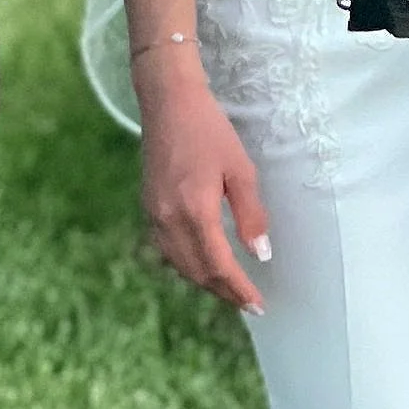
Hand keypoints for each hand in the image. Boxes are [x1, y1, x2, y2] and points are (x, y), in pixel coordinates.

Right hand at [137, 56, 272, 312]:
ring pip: (179, 264)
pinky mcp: (147, 208)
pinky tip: (202, 264)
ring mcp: (154, 215)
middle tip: (248, 303)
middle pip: (197, 271)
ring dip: (204, 281)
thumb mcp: (241, 170)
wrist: (168, 103)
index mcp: (194, 211)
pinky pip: (166, 250)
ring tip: (229, 289)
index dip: (239, 289)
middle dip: (223, 291)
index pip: (218, 265)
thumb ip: (251, 215)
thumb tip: (261, 255)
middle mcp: (168, 220)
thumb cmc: (210, 130)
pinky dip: (186, 264)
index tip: (258, 305)